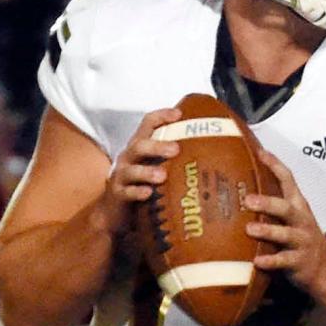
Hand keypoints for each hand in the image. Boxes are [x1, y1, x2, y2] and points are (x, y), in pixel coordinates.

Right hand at [103, 107, 180, 234]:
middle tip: (176, 149)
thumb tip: (211, 155)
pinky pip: (126, 192)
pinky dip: (137, 192)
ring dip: (147, 171)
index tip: (179, 115)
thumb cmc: (142, 183)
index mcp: (139, 146)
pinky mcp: (118, 194)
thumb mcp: (154, 166)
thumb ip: (173, 158)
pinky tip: (148, 193)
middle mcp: (128, 157)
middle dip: (157, 146)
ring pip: (131, 170)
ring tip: (162, 176)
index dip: (161, 116)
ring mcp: (121, 176)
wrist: (114, 210)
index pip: (147, 124)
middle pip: (139, 145)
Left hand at [244, 151, 325, 293]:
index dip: (276, 165)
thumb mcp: (291, 219)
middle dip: (268, 203)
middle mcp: (301, 221)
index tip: (260, 152)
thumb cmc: (299, 238)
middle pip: (286, 208)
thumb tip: (237, 193)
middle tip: (248, 200)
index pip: (289, 180)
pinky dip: (271, 261)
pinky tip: (257, 261)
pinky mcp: (299, 262)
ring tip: (249, 229)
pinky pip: (284, 261)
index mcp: (298, 206)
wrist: (325, 269)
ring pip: (286, 234)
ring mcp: (301, 242)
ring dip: (268, 231)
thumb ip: (272, 207)